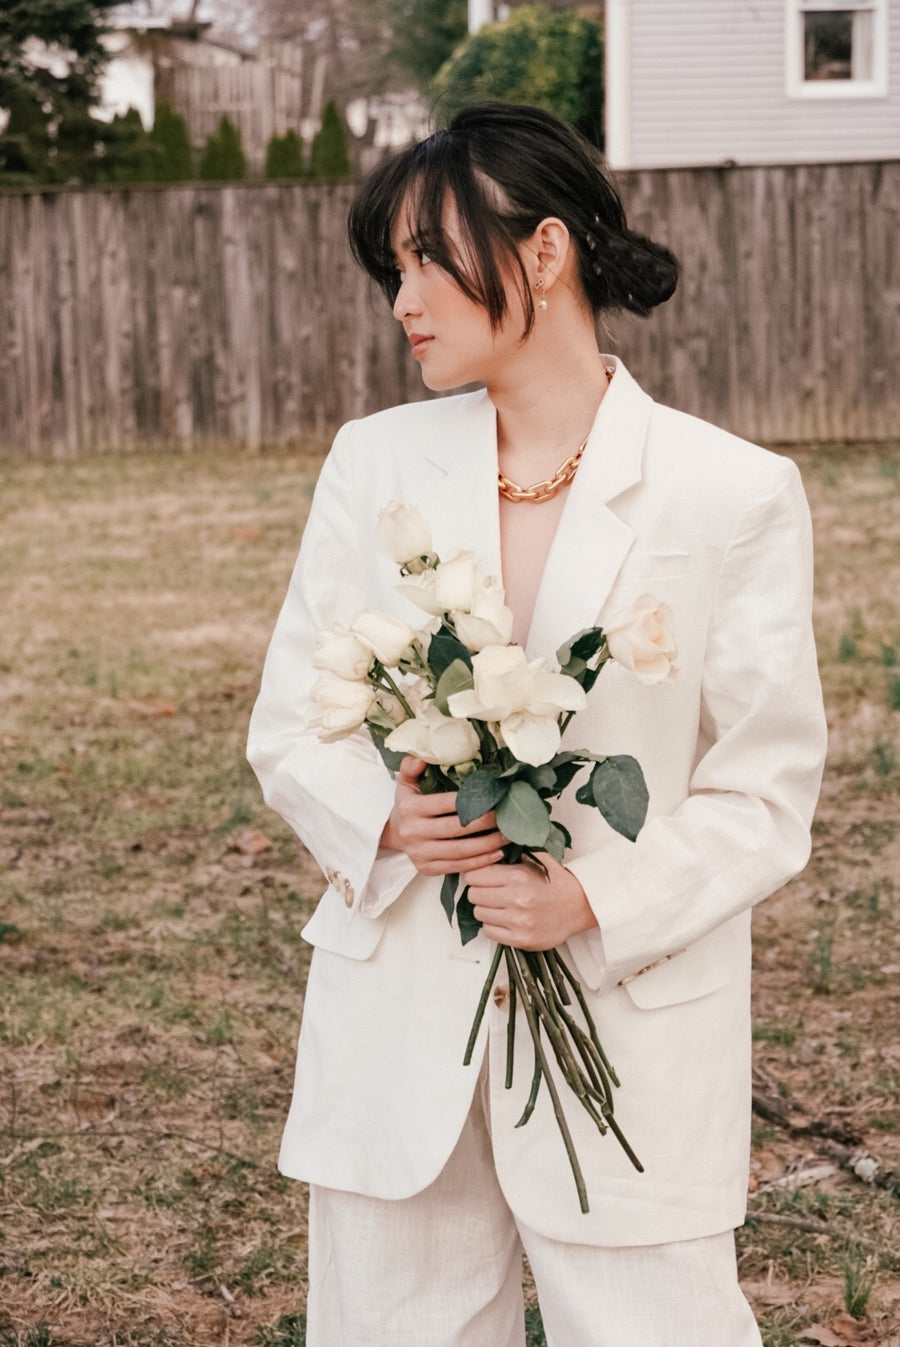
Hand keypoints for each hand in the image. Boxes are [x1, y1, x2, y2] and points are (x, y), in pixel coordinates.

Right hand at [380, 756, 505, 875]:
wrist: (395, 833)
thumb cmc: (409, 803)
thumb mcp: (406, 782)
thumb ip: (412, 767)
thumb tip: (422, 757)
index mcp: (410, 808)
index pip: (445, 804)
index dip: (470, 801)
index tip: (492, 797)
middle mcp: (413, 832)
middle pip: (455, 828)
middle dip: (484, 823)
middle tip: (506, 816)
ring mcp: (420, 854)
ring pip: (460, 851)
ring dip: (487, 845)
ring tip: (507, 836)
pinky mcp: (427, 869)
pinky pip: (458, 866)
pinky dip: (480, 861)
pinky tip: (497, 853)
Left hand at [467, 854, 597, 949]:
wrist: (581, 906)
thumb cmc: (558, 884)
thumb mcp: (538, 858)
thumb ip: (514, 851)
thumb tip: (489, 847)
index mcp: (518, 877)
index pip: (475, 876)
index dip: (476, 875)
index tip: (482, 877)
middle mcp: (517, 899)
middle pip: (474, 895)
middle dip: (479, 891)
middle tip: (490, 891)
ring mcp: (518, 922)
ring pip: (479, 914)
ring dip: (486, 909)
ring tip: (500, 905)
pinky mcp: (521, 940)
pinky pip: (489, 932)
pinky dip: (493, 926)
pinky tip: (504, 919)